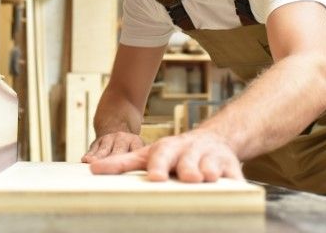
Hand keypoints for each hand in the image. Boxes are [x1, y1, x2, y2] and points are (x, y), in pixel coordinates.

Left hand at [89, 129, 242, 182]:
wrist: (213, 140)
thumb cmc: (175, 153)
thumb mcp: (149, 154)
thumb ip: (123, 163)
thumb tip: (92, 169)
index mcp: (167, 148)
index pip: (158, 155)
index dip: (157, 165)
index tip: (155, 177)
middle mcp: (188, 150)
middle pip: (185, 158)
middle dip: (183, 166)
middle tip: (182, 177)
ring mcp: (209, 157)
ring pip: (208, 163)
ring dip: (206, 170)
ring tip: (204, 177)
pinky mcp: (230, 166)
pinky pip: (233, 174)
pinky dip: (232, 180)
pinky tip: (231, 185)